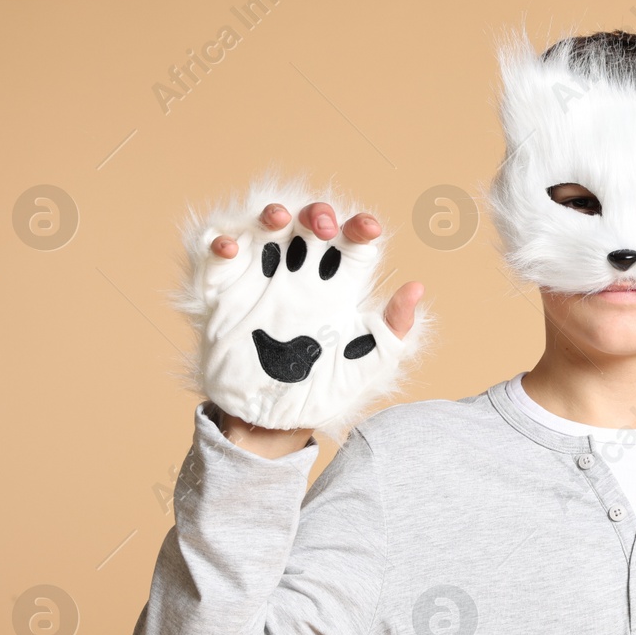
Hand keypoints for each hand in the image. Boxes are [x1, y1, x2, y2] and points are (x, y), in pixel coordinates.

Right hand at [181, 185, 429, 451]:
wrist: (273, 420)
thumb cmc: (324, 390)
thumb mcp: (368, 362)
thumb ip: (394, 328)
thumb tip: (416, 288)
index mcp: (338, 289)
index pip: (352, 243)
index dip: (360, 227)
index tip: (367, 230)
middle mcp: (302, 278)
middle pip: (310, 226)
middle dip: (317, 214)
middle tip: (323, 227)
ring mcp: (263, 282)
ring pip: (266, 230)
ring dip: (271, 214)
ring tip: (278, 219)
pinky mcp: (226, 293)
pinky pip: (218, 257)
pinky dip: (220, 243)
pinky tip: (231, 249)